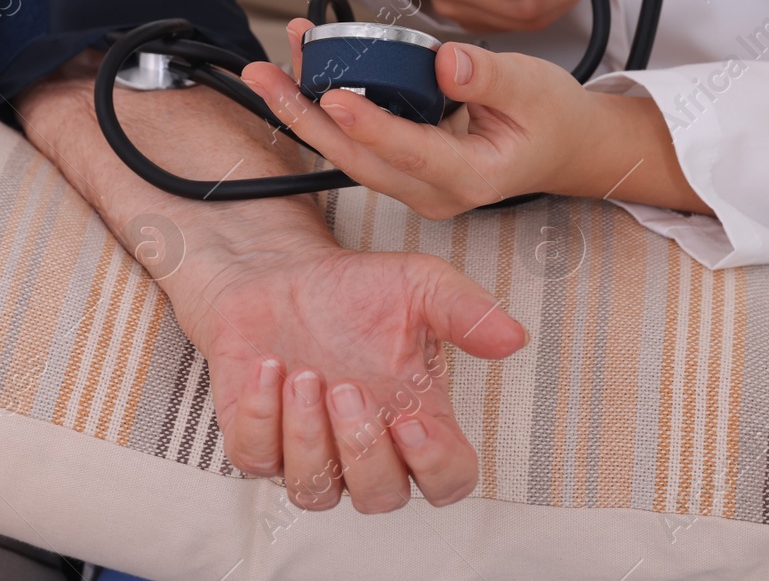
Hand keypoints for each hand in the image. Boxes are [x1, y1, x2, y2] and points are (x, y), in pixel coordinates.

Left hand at [185, 241, 526, 512]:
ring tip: (305, 375)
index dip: (435, 467)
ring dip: (308, 436)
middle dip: (363, 449)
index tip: (412, 421)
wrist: (282, 272)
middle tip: (348, 389)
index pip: (446, 479)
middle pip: (380, 496)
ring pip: (314, 490)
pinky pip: (256, 458)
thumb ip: (466, 311)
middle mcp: (365, 447)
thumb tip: (513, 337)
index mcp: (416, 420)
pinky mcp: (257, 440)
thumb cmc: (355, 290)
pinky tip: (269, 368)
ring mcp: (309, 450)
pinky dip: (259, 416)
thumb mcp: (420, 285)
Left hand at [242, 22, 711, 220]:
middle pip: (357, 159)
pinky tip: (302, 71)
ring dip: (306, 109)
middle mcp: (433, 191)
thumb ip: (488, 76)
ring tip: (272, 65)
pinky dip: (326, 107)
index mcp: (471, 177)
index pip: (410, 153)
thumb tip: (444, 62)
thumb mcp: (533, 86)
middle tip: (264, 76)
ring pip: (347, 152)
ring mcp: (413, 184)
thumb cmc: (550, 116)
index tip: (333, 95)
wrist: (562, 144)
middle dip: (306, 117)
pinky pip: (356, 141)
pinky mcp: (401, 167)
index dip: (369, 124)